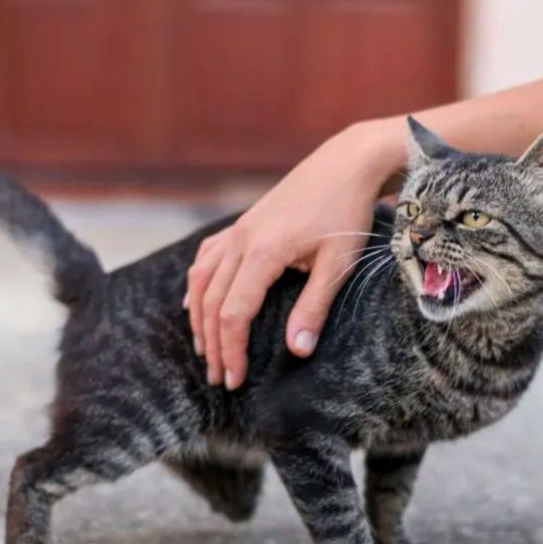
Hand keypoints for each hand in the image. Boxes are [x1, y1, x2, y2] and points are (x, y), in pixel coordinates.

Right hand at [186, 119, 403, 389]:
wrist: (348, 163)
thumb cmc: (348, 213)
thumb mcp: (338, 264)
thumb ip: (314, 308)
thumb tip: (297, 352)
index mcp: (263, 252)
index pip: (234, 313)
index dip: (231, 350)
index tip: (235, 380)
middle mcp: (242, 240)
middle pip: (212, 301)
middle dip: (214, 344)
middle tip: (220, 378)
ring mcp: (239, 229)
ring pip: (202, 279)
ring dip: (199, 318)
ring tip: (205, 350)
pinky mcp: (244, 222)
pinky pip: (208, 256)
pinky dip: (198, 283)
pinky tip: (194, 301)